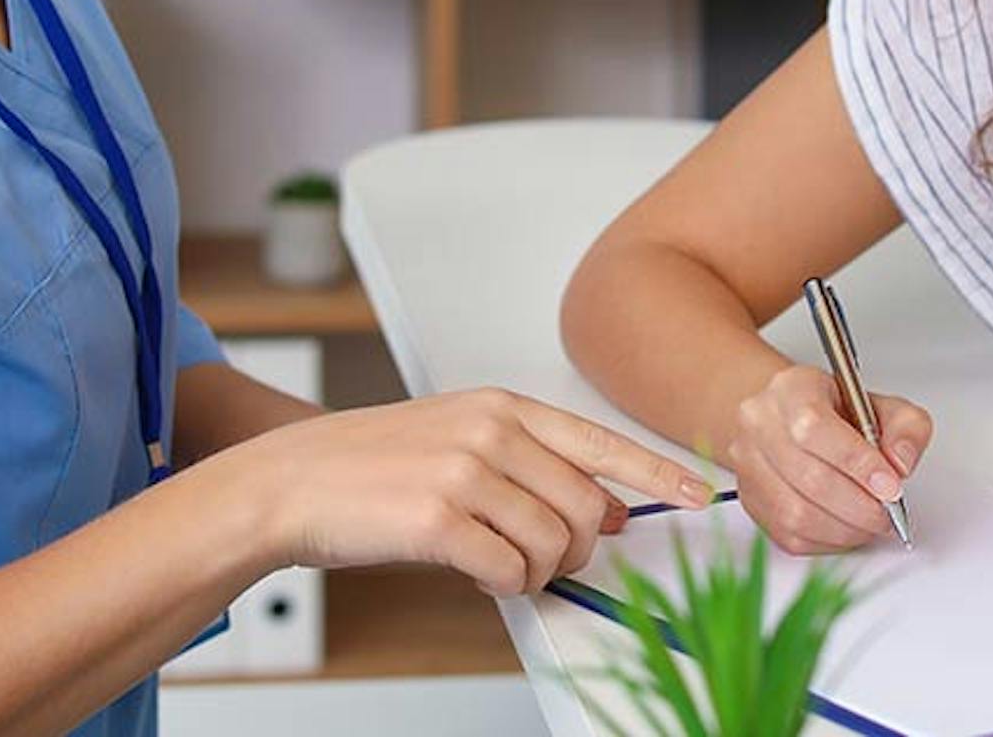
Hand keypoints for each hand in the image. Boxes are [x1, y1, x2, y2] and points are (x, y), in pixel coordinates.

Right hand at [230, 388, 712, 596]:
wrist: (292, 481)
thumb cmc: (374, 466)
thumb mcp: (460, 440)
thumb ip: (532, 464)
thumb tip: (606, 508)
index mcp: (503, 407)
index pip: (602, 442)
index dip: (658, 474)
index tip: (699, 493)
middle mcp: (492, 432)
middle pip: (586, 509)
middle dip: (577, 549)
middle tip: (541, 558)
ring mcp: (466, 473)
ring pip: (553, 546)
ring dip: (534, 571)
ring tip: (495, 562)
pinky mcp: (440, 519)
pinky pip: (510, 572)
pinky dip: (501, 584)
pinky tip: (473, 571)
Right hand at [722, 363, 933, 555]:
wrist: (795, 421)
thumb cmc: (838, 414)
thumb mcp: (884, 406)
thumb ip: (906, 429)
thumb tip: (900, 464)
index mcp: (792, 389)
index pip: (815, 428)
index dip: (857, 463)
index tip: (890, 486)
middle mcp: (760, 423)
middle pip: (808, 477)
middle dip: (860, 505)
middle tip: (888, 512)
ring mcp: (748, 464)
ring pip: (797, 514)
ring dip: (846, 528)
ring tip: (871, 522)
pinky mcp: (750, 500)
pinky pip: (790, 536)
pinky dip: (828, 541)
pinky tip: (847, 528)